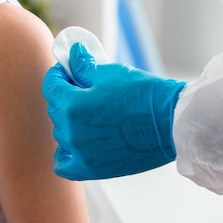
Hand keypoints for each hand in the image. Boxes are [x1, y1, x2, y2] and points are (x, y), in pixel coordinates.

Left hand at [42, 43, 186, 180]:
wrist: (170, 124)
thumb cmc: (143, 95)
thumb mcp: (110, 73)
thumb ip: (84, 66)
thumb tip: (72, 53)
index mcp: (73, 105)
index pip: (51, 87)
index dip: (57, 75)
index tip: (65, 70)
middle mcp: (72, 132)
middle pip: (56, 109)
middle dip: (65, 96)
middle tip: (83, 88)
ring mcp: (81, 153)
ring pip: (62, 133)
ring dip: (69, 121)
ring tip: (91, 113)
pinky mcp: (92, 169)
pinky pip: (64, 164)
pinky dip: (66, 153)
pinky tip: (78, 142)